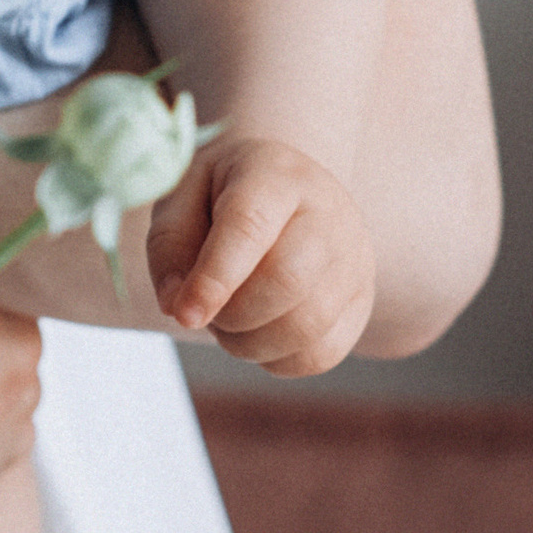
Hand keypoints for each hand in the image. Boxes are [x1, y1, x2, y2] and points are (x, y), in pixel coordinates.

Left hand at [146, 133, 374, 375]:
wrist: (282, 187)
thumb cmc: (220, 195)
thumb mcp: (180, 198)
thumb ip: (169, 247)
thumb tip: (179, 307)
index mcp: (275, 174)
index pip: (250, 226)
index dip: (214, 278)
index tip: (184, 315)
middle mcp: (328, 211)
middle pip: (288, 279)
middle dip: (232, 313)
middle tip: (205, 311)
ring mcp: (355, 257)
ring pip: (307, 325)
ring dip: (249, 342)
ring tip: (228, 319)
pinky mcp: (363, 299)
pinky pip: (321, 354)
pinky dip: (277, 359)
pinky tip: (257, 332)